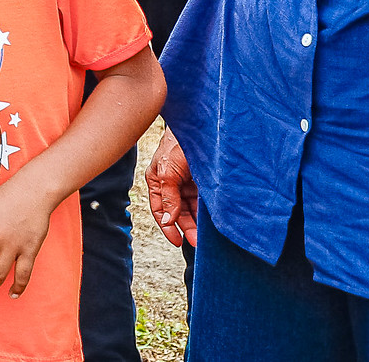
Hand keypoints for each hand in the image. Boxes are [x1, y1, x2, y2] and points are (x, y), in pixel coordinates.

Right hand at [144, 127, 199, 247]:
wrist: (199, 125)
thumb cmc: (177, 144)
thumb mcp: (168, 172)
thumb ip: (168, 197)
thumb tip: (167, 221)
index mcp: (157, 181)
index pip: (159, 210)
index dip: (167, 227)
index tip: (178, 241)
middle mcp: (171, 184)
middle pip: (177, 212)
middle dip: (186, 228)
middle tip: (196, 242)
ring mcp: (186, 182)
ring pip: (191, 208)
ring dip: (196, 222)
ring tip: (204, 236)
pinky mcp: (201, 180)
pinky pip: (202, 201)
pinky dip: (205, 211)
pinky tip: (210, 221)